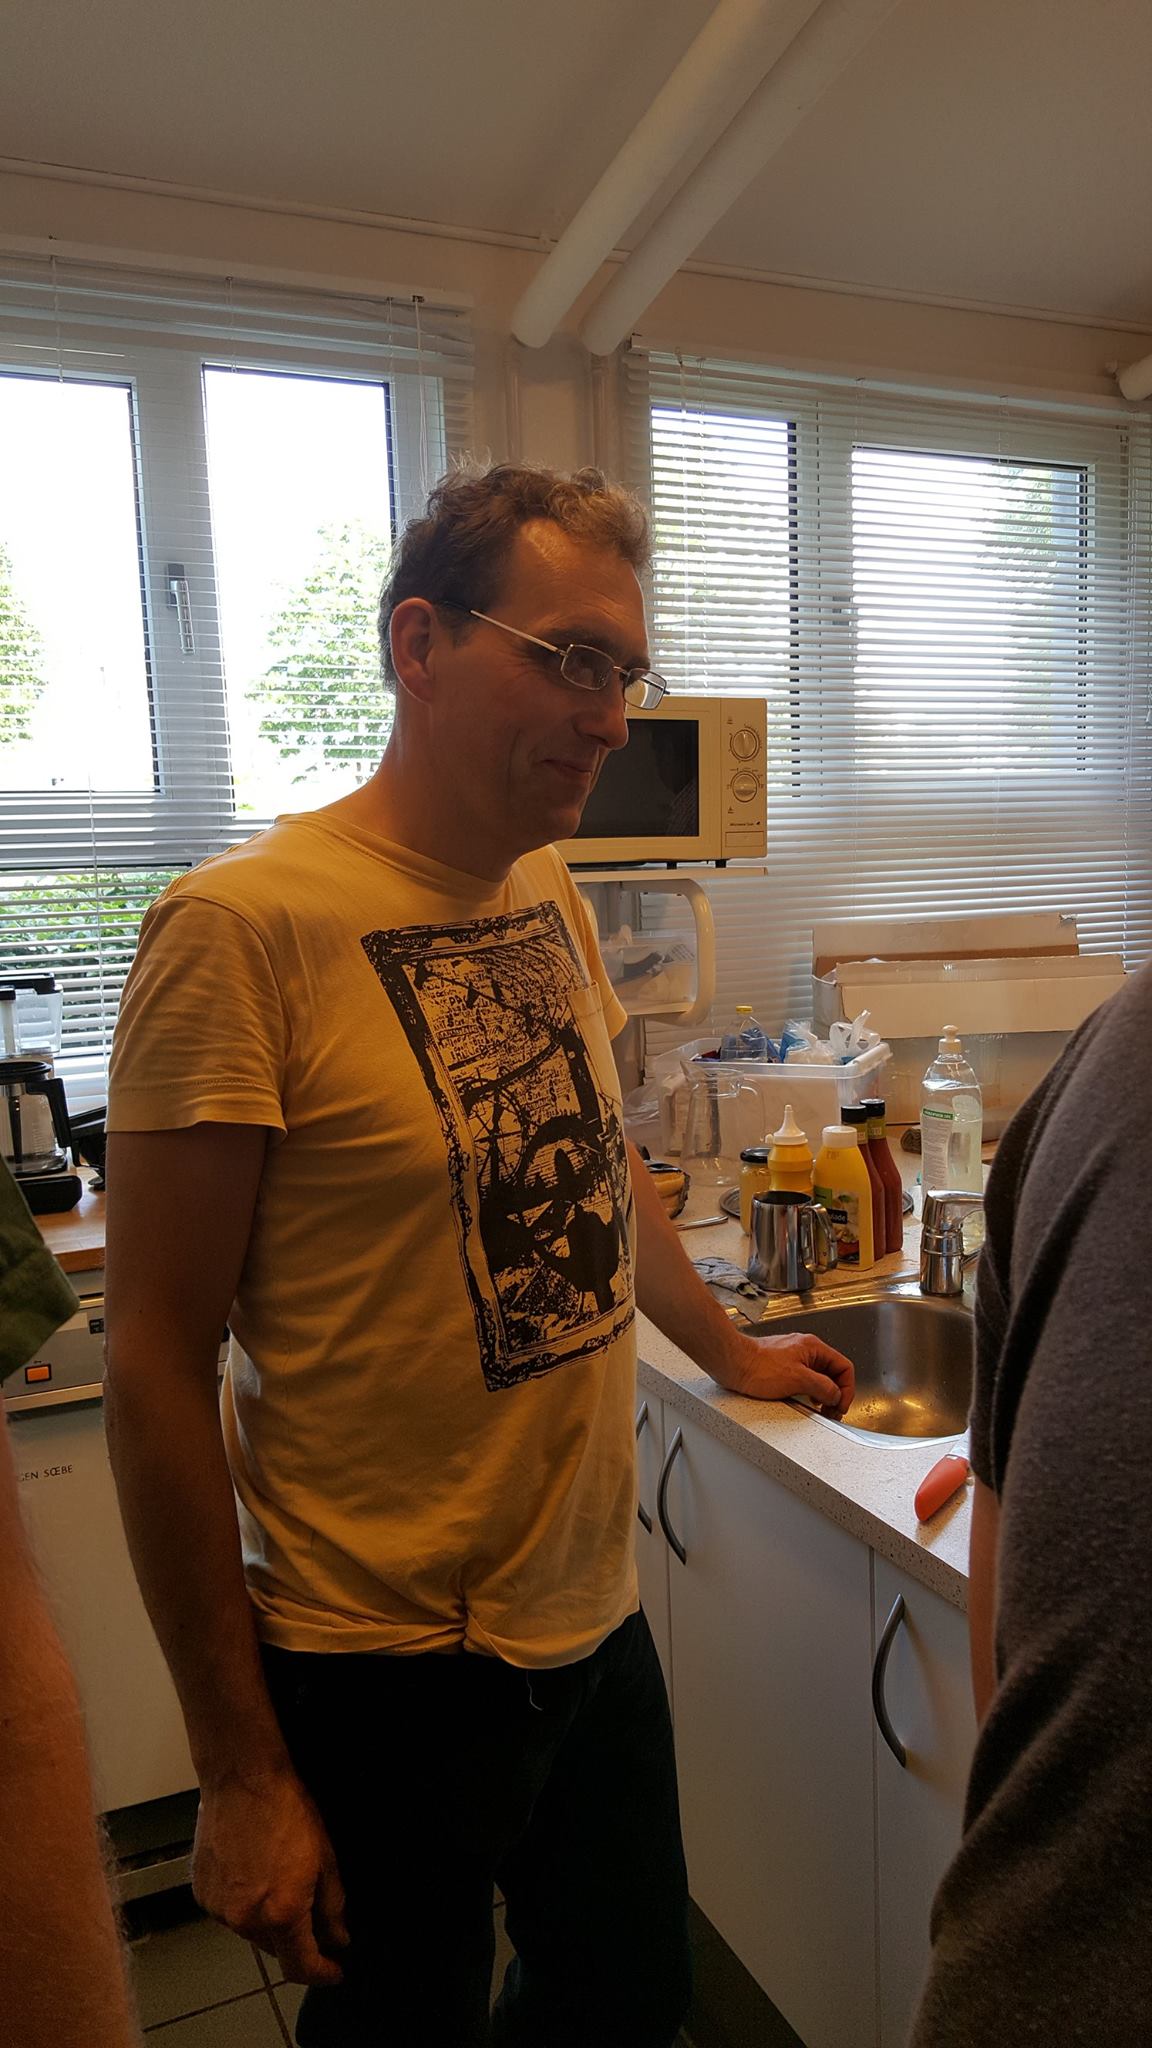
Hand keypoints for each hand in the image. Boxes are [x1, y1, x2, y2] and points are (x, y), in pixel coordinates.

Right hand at [192, 1768, 348, 1984]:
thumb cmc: (288, 1811)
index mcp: (281, 1914)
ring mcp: (219, 1909)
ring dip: (267, 1919)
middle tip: (309, 1910)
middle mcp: (245, 1920)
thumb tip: (338, 1939)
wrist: (243, 1779)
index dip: (321, 1973)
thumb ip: (333, 1908)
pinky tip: (252, 1872)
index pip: (301, 1967)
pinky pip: (228, 1912)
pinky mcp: (201, 1893)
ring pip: (250, 1930)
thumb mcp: (326, 1859)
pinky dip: (243, 1903)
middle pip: (275, 1949)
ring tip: (276, 1878)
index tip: (334, 1971)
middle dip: (295, 1938)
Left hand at [720, 1331, 854, 1417]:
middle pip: (832, 1372)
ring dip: (823, 1394)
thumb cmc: (758, 1366)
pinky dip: (809, 1392)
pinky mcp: (781, 1367)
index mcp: (813, 1347)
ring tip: (821, 1409)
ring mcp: (793, 1358)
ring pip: (818, 1377)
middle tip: (832, 1411)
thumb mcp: (798, 1379)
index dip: (847, 1388)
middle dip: (836, 1393)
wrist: (731, 1363)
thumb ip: (823, 1387)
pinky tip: (804, 1402)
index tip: (841, 1405)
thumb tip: (836, 1395)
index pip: (844, 1366)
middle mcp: (805, 1350)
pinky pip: (803, 1380)